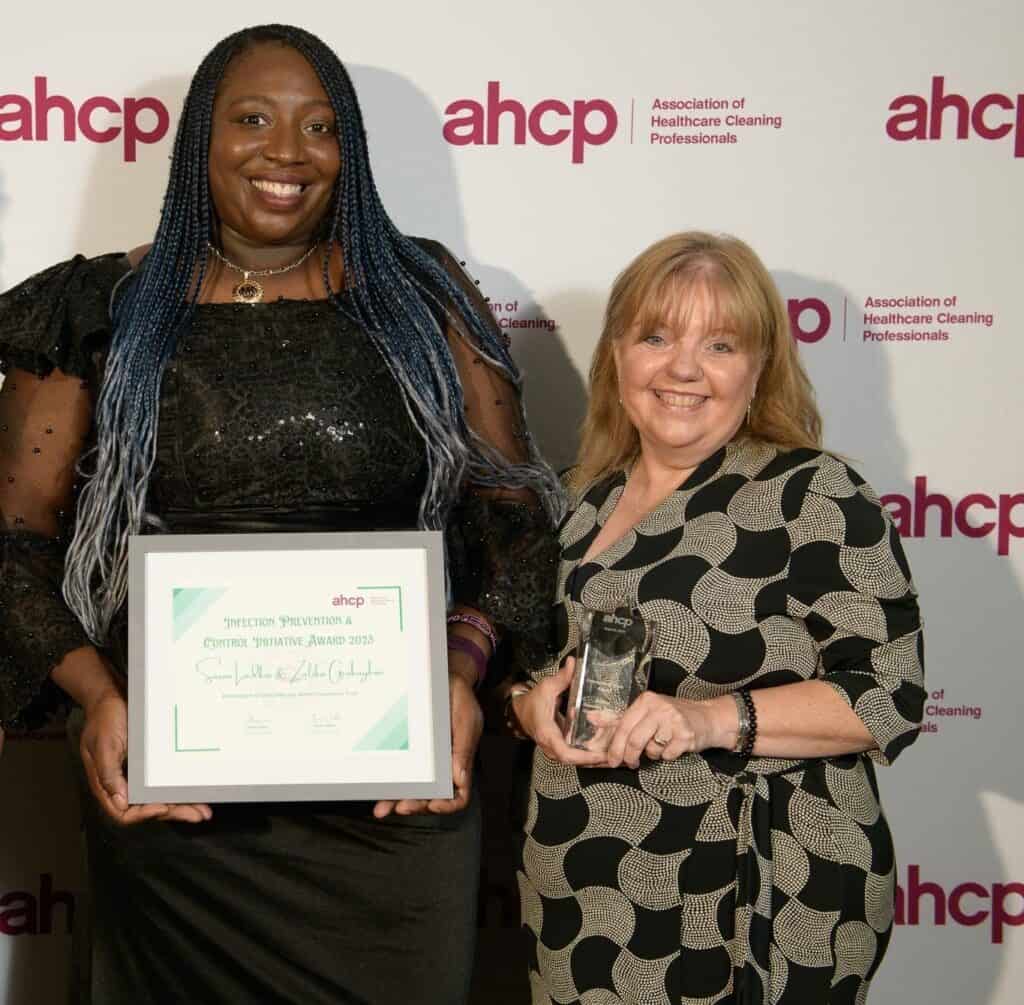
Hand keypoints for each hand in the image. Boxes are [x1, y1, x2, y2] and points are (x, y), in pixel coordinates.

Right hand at [80, 690, 211, 825]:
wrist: (111, 697)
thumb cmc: (105, 719)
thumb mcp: (103, 745)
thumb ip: (108, 774)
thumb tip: (119, 801)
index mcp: (108, 784)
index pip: (124, 812)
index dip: (144, 814)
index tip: (163, 808)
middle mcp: (123, 784)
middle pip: (148, 808)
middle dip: (174, 813)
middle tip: (198, 815)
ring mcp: (137, 776)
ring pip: (160, 799)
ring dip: (181, 806)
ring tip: (203, 811)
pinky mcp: (149, 766)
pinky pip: (164, 783)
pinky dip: (179, 790)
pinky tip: (195, 794)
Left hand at [373, 671, 482, 817]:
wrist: (445, 676)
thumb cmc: (460, 699)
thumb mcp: (467, 719)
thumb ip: (463, 748)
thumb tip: (459, 780)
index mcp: (458, 763)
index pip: (458, 796)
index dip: (447, 805)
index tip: (433, 805)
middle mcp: (440, 767)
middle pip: (429, 797)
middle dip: (415, 805)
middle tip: (401, 807)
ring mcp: (422, 760)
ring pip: (410, 789)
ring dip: (397, 801)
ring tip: (383, 808)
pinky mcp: (407, 750)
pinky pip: (397, 770)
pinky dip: (388, 782)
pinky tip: (376, 789)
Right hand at [513, 659, 605, 766]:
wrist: (520, 711)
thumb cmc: (532, 702)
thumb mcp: (546, 687)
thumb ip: (562, 677)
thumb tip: (573, 663)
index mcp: (548, 734)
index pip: (565, 754)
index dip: (584, 757)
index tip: (600, 755)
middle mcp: (551, 746)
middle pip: (576, 762)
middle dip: (596, 760)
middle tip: (616, 755)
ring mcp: (556, 749)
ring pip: (576, 761)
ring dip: (595, 760)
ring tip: (615, 754)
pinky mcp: (560, 748)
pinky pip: (576, 756)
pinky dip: (590, 755)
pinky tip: (605, 749)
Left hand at [602, 691, 719, 768]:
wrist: (708, 718)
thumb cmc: (673, 717)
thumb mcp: (647, 712)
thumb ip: (622, 719)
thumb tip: (591, 719)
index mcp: (646, 701)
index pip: (623, 726)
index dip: (615, 746)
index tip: (611, 760)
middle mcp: (659, 708)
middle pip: (634, 740)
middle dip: (629, 757)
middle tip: (630, 764)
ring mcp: (673, 721)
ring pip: (651, 749)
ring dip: (653, 754)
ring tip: (660, 745)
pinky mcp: (686, 735)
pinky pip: (667, 755)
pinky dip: (667, 756)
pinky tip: (673, 746)